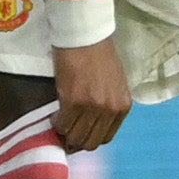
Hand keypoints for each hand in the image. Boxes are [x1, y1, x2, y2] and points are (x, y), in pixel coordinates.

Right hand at [49, 38, 131, 152]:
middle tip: (66, 134)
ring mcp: (92, 107)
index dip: (90, 139)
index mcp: (123, 106)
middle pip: (91, 142)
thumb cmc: (99, 54)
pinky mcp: (73, 102)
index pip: (106, 138)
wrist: (85, 36)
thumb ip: (108, 104)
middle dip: (77, 142)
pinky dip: (56, 123)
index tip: (80, 135)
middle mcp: (110, 110)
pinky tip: (55, 115)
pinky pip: (62, 124)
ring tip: (60, 123)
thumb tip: (93, 122)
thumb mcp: (114, 83)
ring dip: (66, 133)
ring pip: (76, 136)